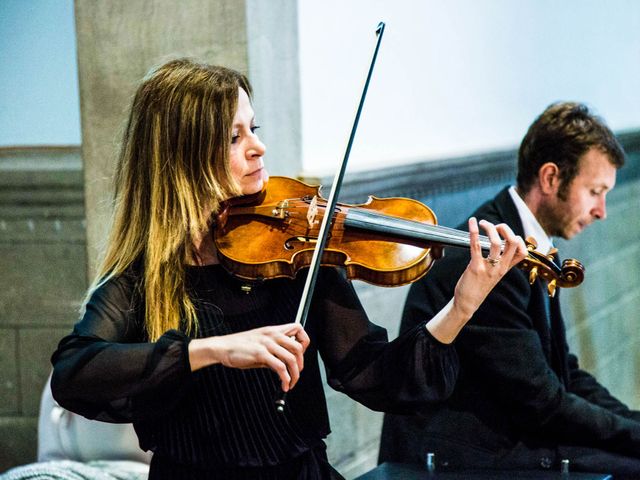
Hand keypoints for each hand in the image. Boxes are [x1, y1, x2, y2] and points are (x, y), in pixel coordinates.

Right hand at [189, 323, 309, 391]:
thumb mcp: (260, 345)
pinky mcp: (260, 354)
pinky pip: (280, 367)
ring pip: (291, 359)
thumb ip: (273, 352)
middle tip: (296, 373)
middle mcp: (272, 335)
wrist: (222, 347)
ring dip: (295, 375)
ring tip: (290, 383)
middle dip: (301, 363)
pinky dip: (285, 378)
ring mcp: (267, 344)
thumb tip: (285, 365)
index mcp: (273, 330)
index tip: (300, 355)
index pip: (298, 328)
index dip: (304, 342)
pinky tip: (283, 384)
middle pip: (298, 347)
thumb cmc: (239, 347)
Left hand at [425, 217, 526, 342]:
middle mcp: (500, 267)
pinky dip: (474, 231)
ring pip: (497, 243)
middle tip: (495, 226)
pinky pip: (476, 246)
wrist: (468, 303)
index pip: (523, 252)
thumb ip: (498, 263)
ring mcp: (489, 268)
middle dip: (505, 228)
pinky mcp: (475, 267)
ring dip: (491, 228)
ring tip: (483, 223)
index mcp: (506, 268)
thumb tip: (498, 246)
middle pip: (513, 242)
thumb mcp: (494, 275)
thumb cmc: (478, 287)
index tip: (507, 234)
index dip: (518, 239)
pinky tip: (472, 222)